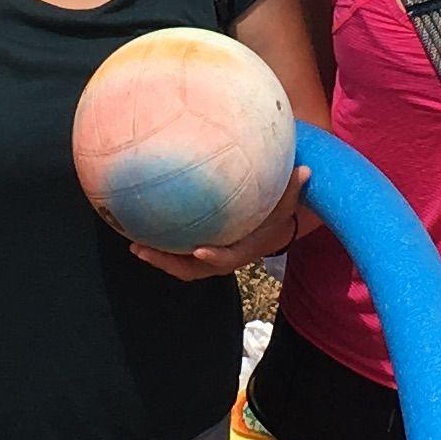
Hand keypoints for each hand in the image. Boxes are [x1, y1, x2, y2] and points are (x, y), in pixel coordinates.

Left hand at [130, 180, 311, 281]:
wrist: (271, 230)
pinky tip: (139, 230)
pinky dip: (160, 247)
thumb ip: (293, 188)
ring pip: (180, 266)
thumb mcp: (287, 202)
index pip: (228, 259)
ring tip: (134, 245)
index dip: (214, 257)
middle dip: (168, 263)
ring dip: (157, 258)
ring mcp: (209, 257)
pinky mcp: (198, 251)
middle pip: (193, 270)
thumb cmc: (277, 212)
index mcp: (244, 250)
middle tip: (142, 250)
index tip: (198, 251)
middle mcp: (223, 258)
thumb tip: (306, 169)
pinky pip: (177, 253)